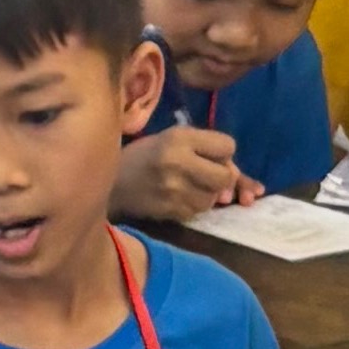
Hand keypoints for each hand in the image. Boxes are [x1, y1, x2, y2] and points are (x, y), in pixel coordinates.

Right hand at [114, 120, 248, 223]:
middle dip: (222, 178)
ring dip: (207, 194)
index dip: (223, 152)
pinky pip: (198, 211)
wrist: (110, 181)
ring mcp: (174, 190)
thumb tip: (238, 178)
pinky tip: (178, 198)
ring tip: (187, 185)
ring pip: (213, 198)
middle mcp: (178, 162)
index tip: (209, 154)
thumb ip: (207, 150)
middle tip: (205, 175)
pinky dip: (194, 205)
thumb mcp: (173, 139)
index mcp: (179, 138)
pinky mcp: (170, 210)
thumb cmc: (145, 156)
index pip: (228, 146)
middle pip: (225, 176)